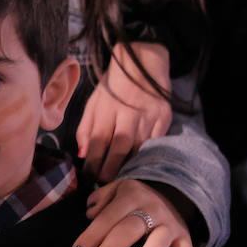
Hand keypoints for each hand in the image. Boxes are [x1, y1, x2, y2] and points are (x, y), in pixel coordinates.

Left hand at [69, 180, 193, 246]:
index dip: (91, 236)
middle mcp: (153, 208)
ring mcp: (170, 224)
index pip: (108, 217)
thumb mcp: (117, 189)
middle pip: (129, 230)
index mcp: (132, 195)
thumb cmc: (135, 200)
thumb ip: (101, 198)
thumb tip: (89, 214)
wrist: (173, 194)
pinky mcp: (185, 238)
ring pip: (159, 241)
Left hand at [77, 41, 171, 179]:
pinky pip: (155, 143)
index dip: (92, 162)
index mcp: (107, 107)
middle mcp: (128, 112)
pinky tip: (139, 165)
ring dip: (128, 166)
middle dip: (110, 170)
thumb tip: (82, 154)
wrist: (143, 62)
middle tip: (104, 183)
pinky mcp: (164, 118)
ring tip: (119, 179)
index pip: (97, 140)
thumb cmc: (114, 85)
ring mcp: (149, 115)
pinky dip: (146, 156)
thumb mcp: (94, 101)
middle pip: (119, 148)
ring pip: (138, 149)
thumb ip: (86, 127)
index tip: (88, 176)